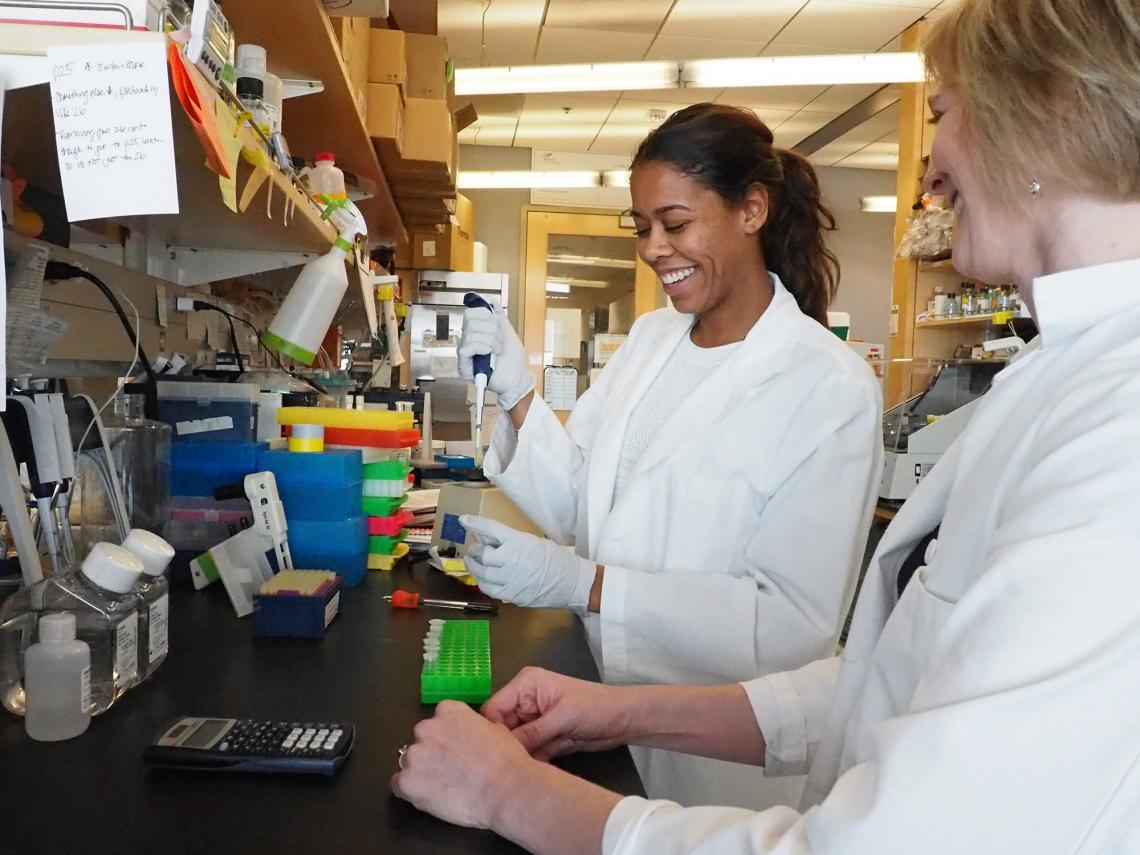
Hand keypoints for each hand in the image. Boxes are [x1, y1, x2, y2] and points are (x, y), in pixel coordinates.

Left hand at [391, 700, 533, 828]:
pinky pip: (399, 785)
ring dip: (421, 771)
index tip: (455, 748)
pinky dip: (410, 791)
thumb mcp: (494, 730)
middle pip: (421, 740)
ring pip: (410, 762)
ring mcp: (415, 755)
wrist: (503, 788)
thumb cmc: (506, 761)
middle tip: (450, 770)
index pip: (438, 720)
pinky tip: (427, 796)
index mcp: (448, 711)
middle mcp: (427, 728)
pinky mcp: (407, 781)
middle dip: (432, 753)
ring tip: (442, 787)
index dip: (446, 737)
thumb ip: (474, 727)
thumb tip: (472, 736)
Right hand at [457, 304, 533, 410]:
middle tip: (500, 341)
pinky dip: (483, 347)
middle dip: (492, 328)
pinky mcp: (464, 365)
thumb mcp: (508, 332)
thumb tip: (489, 299)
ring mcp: (465, 353)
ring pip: (471, 333)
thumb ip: (498, 316)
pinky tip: (491, 354)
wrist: (518, 380)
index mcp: (477, 331)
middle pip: (470, 320)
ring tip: (498, 350)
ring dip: (491, 340)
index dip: (485, 314)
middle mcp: (468, 340)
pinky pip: (466, 347)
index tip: (497, 324)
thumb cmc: (514, 361)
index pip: (470, 312)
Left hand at [462, 516, 595, 608]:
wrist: (571, 582)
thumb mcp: (532, 542)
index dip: (474, 523)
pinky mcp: (510, 595)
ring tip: (472, 562)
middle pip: (482, 553)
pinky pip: (488, 588)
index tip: (463, 520)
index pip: (490, 529)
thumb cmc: (555, 558)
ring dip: (474, 565)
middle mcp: (510, 559)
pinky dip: (482, 581)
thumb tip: (486, 538)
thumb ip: (508, 541)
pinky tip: (483, 578)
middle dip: (475, 550)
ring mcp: (509, 579)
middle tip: (474, 549)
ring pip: (481, 572)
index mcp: (518, 541)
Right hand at [483, 667, 633, 761]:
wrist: (623, 720)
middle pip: (502, 728)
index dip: (494, 730)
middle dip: (510, 746)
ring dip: (524, 755)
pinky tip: (541, 767)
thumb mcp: (562, 718)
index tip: (499, 752)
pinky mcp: (544, 736)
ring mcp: (535, 720)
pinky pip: (530, 751)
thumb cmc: (594, 707)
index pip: (494, 708)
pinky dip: (535, 760)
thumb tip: (504, 748)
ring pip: (516, 743)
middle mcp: (525, 701)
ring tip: (530, 767)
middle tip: (514, 765)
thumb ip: (531, 732)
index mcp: (525, 685)